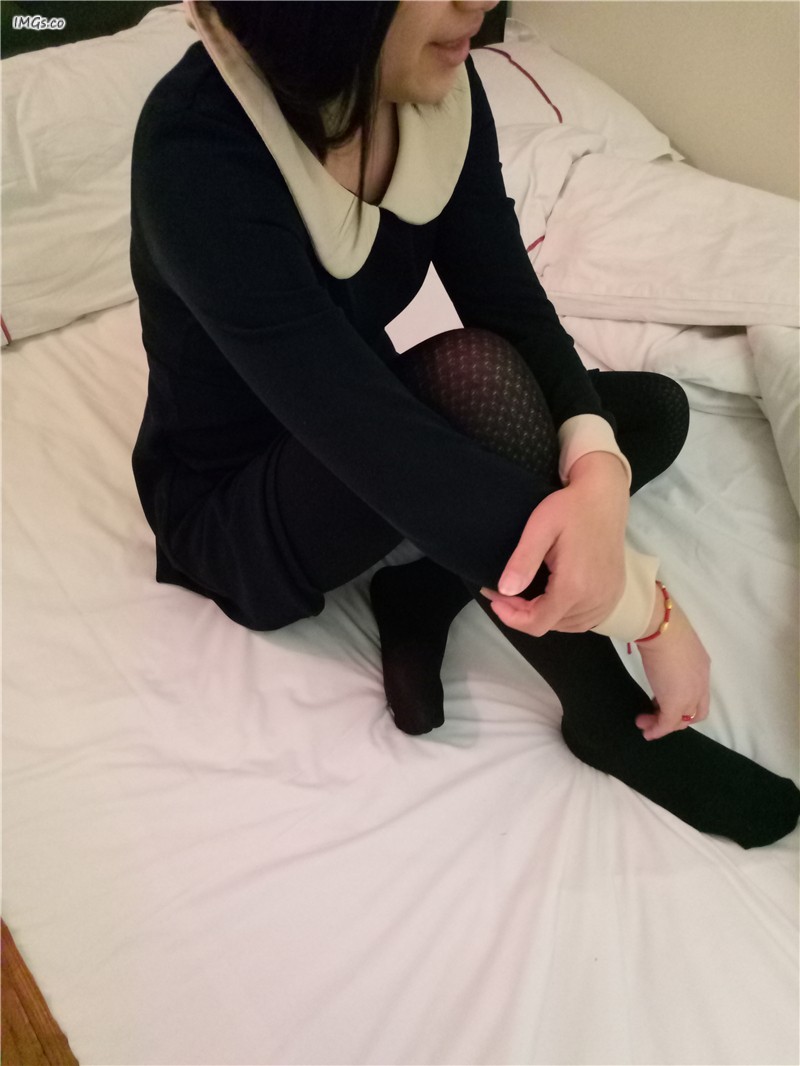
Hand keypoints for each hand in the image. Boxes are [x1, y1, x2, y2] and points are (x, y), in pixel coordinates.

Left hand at [480, 452, 628, 635]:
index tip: (495, 598)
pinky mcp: (615, 594)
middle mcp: (595, 599)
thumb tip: (504, 591)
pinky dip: (565, 615)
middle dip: (523, 613)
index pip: (537, 623)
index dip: (511, 617)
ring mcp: (608, 599)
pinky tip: (553, 598)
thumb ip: (522, 562)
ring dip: (544, 615)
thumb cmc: (570, 508)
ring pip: (567, 626)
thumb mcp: (539, 528)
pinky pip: (585, 620)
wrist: (605, 496)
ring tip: (527, 594)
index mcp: (575, 586)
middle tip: (506, 591)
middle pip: (550, 625)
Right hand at [635, 597, 710, 739]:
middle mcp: (701, 684)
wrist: (662, 630)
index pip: (698, 692)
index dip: (684, 700)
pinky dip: (657, 730)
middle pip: (695, 711)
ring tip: (644, 723)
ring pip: (682, 719)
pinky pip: (667, 723)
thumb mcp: (673, 642)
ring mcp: (690, 694)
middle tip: (654, 714)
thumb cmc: (664, 628)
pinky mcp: (674, 703)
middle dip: (676, 718)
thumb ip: (670, 652)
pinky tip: (647, 731)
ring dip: (663, 725)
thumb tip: (656, 650)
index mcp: (702, 667)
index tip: (663, 697)